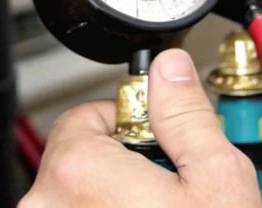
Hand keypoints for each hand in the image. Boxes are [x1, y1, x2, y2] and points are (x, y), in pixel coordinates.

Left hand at [19, 49, 261, 207]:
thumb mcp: (217, 179)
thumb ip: (188, 114)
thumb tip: (169, 68)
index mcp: (77, 170)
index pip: (89, 114)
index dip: (137, 124)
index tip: (164, 145)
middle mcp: (45, 204)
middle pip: (81, 153)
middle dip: (124, 160)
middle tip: (169, 186)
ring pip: (78, 193)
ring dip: (113, 194)